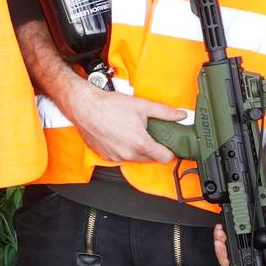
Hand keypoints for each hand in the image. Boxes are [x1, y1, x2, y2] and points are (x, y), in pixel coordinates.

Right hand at [60, 81, 181, 164]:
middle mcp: (129, 154)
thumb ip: (164, 112)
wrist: (85, 108)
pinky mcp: (106, 157)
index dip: (169, 151)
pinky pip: (121, 158)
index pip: (165, 158)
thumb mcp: (142, 106)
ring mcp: (116, 157)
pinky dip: (124, 150)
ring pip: (135, 159)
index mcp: (140, 143)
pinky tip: (120, 136)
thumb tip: (180, 115)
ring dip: (138, 149)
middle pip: (151, 159)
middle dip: (152, 148)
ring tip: (132, 132)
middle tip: (149, 134)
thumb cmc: (109, 106)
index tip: (168, 145)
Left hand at [211, 225, 265, 265]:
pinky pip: (223, 242)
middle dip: (222, 255)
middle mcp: (247, 259)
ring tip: (220, 235)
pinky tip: (220, 231)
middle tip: (221, 244)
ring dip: (220, 244)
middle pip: (229, 265)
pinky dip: (220, 236)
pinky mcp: (234, 238)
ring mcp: (240, 250)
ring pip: (224, 253)